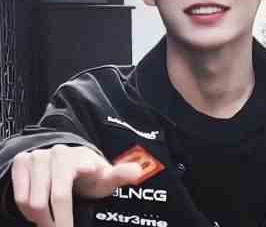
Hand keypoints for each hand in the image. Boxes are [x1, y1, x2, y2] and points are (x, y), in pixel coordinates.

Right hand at [11, 145, 142, 226]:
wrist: (69, 162)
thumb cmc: (90, 175)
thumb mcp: (105, 178)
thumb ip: (120, 175)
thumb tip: (138, 172)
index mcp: (80, 157)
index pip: (70, 187)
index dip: (68, 203)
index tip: (77, 201)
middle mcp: (58, 153)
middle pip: (49, 200)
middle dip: (55, 223)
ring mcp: (39, 156)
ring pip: (31, 201)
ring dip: (40, 218)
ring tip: (53, 221)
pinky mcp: (23, 161)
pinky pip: (19, 196)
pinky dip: (27, 210)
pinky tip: (40, 211)